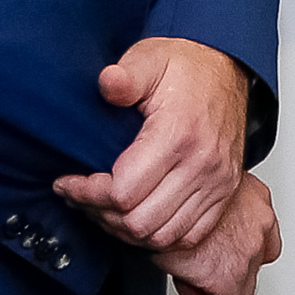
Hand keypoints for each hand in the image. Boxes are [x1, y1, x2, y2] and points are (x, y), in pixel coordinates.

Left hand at [52, 37, 249, 250]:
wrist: (226, 69)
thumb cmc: (187, 67)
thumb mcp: (150, 58)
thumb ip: (126, 75)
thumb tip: (108, 83)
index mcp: (179, 134)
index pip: (123, 192)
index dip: (88, 193)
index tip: (68, 182)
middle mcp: (203, 165)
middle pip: (140, 222)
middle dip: (101, 214)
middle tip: (80, 197)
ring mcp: (217, 183)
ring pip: (162, 235)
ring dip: (126, 229)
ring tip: (103, 208)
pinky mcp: (224, 193)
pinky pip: (188, 236)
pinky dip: (157, 235)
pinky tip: (135, 215)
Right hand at [154, 173, 281, 294]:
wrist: (156, 189)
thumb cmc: (176, 176)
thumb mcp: (202, 181)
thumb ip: (214, 199)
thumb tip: (201, 208)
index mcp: (257, 199)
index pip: (267, 236)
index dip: (240, 249)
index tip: (219, 249)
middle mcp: (259, 224)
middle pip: (255, 265)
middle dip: (228, 269)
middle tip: (200, 262)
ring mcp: (249, 251)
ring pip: (242, 291)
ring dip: (217, 286)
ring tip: (189, 271)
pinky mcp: (227, 277)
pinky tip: (183, 282)